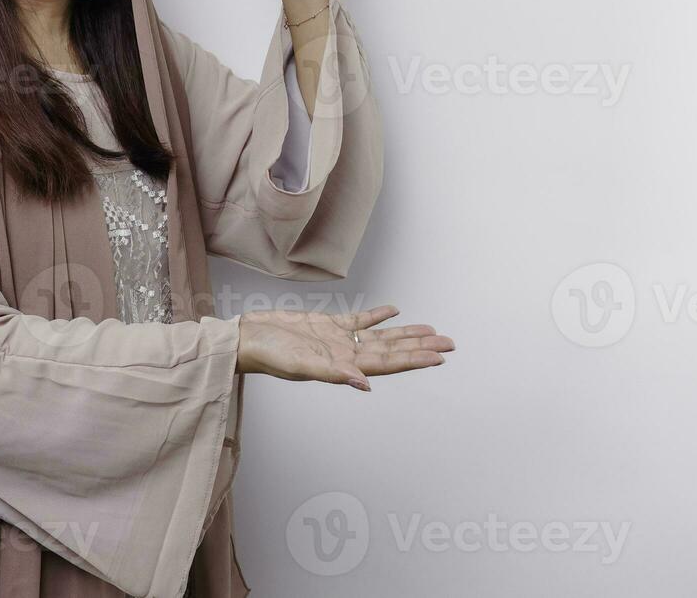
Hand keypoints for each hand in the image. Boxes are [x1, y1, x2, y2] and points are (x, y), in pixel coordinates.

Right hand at [235, 305, 454, 390]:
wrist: (246, 339)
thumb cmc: (268, 356)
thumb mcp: (300, 366)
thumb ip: (333, 373)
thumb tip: (365, 385)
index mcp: (344, 365)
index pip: (387, 363)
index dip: (413, 360)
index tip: (438, 357)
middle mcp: (346, 353)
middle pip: (392, 350)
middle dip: (420, 347)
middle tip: (449, 344)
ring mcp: (338, 338)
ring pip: (381, 336)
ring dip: (406, 334)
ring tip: (431, 331)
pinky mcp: (327, 324)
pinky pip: (359, 319)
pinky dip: (377, 316)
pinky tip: (393, 311)